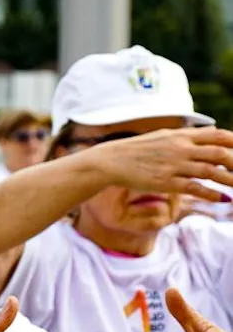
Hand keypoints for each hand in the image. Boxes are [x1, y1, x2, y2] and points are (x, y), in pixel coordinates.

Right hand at [82, 126, 232, 202]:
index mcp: (182, 136)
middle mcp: (180, 149)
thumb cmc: (139, 149)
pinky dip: (211, 194)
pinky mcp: (165, 182)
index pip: (218, 135)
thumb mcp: (165, 135)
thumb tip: (215, 132)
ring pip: (210, 172)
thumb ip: (191, 136)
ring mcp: (173, 166)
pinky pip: (194, 188)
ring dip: (230, 180)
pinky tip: (222, 199)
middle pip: (219, 153)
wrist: (111, 161)